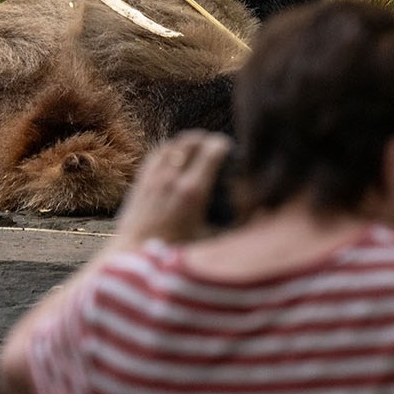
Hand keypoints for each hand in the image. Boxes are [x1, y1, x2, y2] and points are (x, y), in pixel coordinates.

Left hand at [112, 131, 232, 248]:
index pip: (211, 151)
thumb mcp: (212, 240)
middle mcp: (172, 179)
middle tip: (215, 145)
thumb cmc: (178, 252)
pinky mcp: (141, 180)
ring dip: (187, 142)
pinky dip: (169, 149)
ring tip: (198, 146)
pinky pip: (156, 153)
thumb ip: (234, 226)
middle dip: (205, 139)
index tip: (230, 148)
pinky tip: (176, 154)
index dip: (222, 144)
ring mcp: (154, 177)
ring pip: (172, 144)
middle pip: (191, 141)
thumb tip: (257, 216)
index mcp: (193, 191)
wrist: (136, 255)